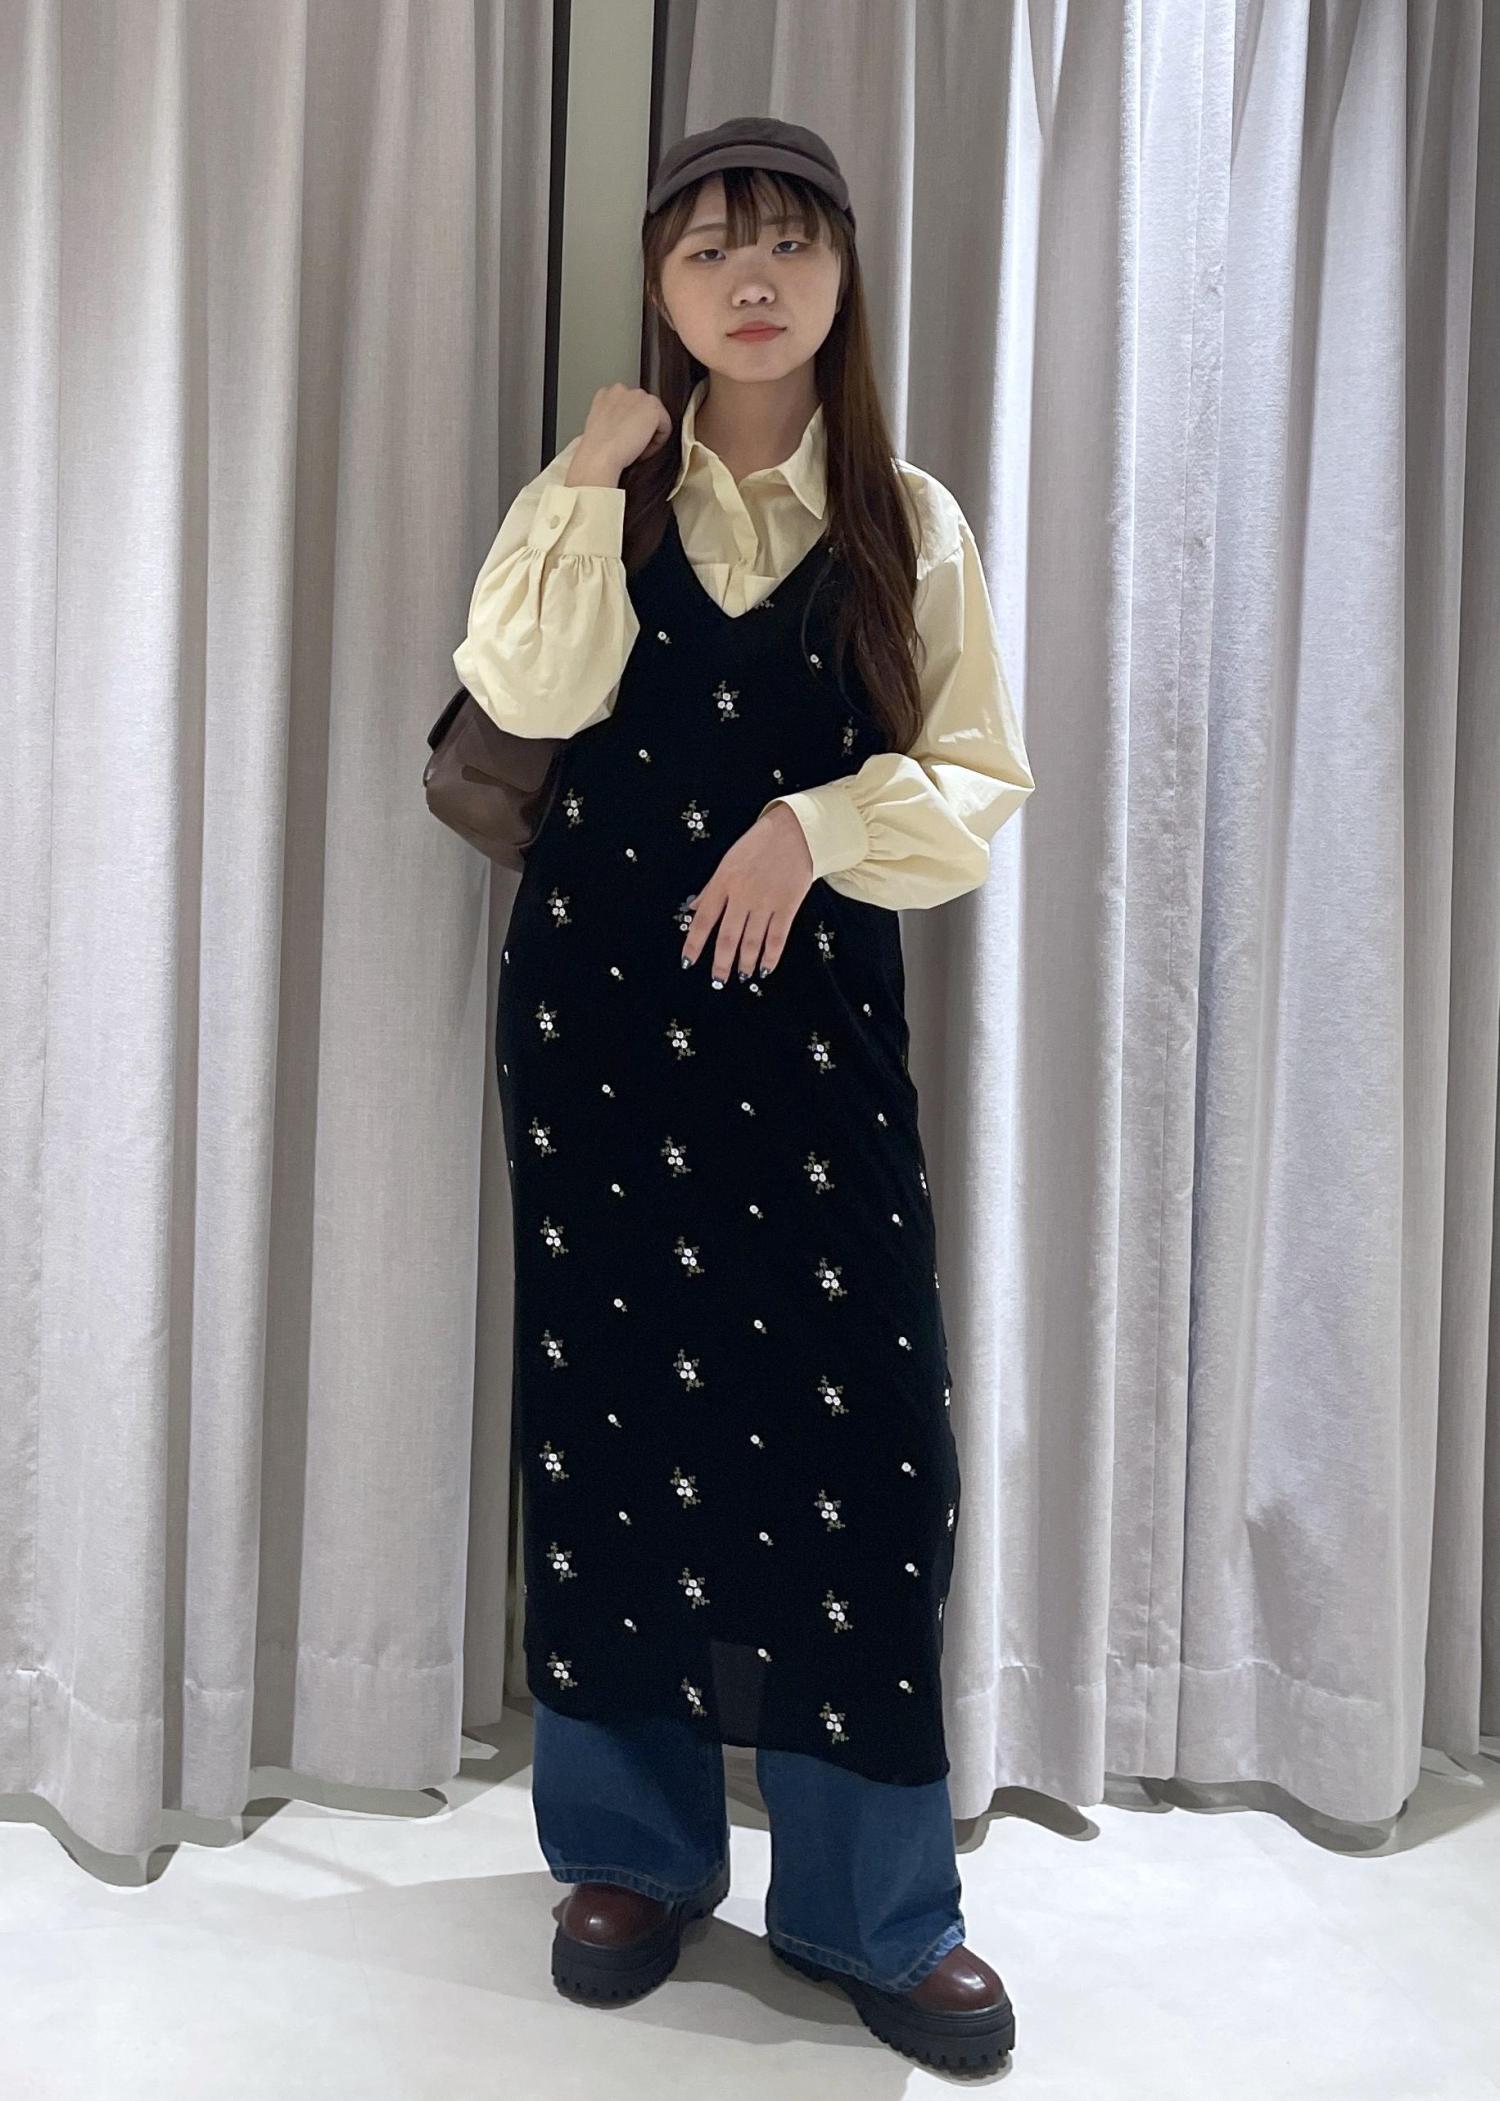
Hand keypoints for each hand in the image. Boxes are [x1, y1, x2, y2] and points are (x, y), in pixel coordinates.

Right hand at [571, 383, 671, 481]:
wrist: (600, 455)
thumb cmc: (597, 449)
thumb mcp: (599, 426)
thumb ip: (613, 418)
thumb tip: (624, 426)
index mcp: (606, 393)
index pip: (628, 406)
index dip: (629, 425)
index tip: (624, 439)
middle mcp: (621, 389)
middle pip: (642, 409)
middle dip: (641, 427)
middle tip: (631, 445)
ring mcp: (638, 396)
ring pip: (654, 417)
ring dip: (649, 434)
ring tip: (636, 448)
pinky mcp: (653, 407)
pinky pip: (665, 427)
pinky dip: (658, 442)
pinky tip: (643, 448)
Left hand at [680, 804, 813, 982]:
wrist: (796, 832)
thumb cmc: (758, 845)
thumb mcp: (727, 861)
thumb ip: (711, 888)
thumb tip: (693, 909)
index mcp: (723, 882)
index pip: (704, 920)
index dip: (694, 944)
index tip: (687, 962)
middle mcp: (742, 895)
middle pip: (727, 936)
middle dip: (721, 962)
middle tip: (718, 980)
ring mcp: (766, 902)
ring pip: (752, 941)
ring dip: (745, 962)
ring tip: (742, 975)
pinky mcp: (788, 905)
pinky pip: (777, 937)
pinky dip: (771, 956)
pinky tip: (765, 969)